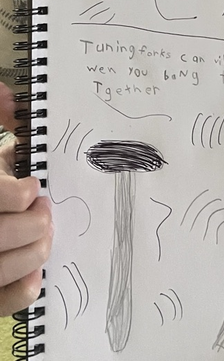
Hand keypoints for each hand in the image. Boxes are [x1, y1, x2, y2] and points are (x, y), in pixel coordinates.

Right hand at [0, 82, 52, 315]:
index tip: (33, 187)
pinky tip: (35, 272)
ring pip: (0, 269)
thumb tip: (10, 95)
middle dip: (32, 224)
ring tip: (44, 235)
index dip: (16, 194)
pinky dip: (23, 289)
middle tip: (45, 212)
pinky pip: (1, 302)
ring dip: (33, 253)